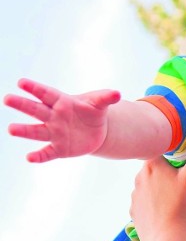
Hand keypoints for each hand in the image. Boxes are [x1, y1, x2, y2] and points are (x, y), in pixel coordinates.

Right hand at [4, 78, 120, 161]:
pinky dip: (39, 156)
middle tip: (7, 99)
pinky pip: (47, 152)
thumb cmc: (92, 112)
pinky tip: (30, 158)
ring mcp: (54, 133)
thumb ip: (106, 98)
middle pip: (36, 110)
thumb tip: (118, 94)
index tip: (22, 82)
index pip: (46, 94)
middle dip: (22, 105)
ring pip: (37, 131)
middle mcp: (53, 117)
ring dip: (24, 130)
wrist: (96, 132)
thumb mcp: (100, 103)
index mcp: (62, 102)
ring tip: (11, 129)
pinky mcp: (59, 149)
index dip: (35, 88)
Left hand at [129, 124, 185, 240]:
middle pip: (154, 167)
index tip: (185, 156)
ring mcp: (134, 198)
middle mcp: (138, 178)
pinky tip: (167, 211)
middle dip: (167, 170)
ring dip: (160, 187)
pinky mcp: (135, 215)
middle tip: (185, 179)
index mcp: (151, 165)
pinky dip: (155, 204)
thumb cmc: (185, 207)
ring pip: (149, 185)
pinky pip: (145, 203)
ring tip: (177, 197)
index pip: (160, 148)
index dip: (173, 150)